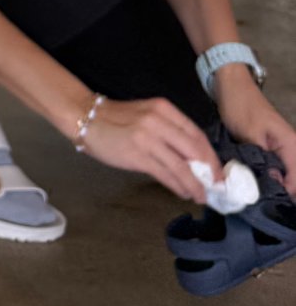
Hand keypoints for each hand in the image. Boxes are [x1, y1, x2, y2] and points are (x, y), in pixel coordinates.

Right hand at [79, 95, 220, 200]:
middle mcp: (159, 121)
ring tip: (201, 196)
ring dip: (195, 185)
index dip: (211, 156)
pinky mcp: (138, 155)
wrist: (85, 117)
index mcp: (164, 109)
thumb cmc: (117, 119)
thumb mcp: (147, 116)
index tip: (218, 171)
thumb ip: (168, 131)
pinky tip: (183, 192)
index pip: (197, 134)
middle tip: (216, 187)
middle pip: (194, 150)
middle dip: (209, 172)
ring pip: (182, 166)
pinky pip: (166, 174)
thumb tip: (193, 159)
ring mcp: (148, 138)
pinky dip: (179, 186)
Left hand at [215, 67, 293, 187]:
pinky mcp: (270, 150)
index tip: (263, 203)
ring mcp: (282, 151)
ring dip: (269, 186)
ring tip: (250, 193)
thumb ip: (263, 161)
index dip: (283, 195)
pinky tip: (251, 183)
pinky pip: (273, 169)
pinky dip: (264, 176)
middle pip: (292, 181)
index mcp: (292, 146)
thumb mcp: (250, 134)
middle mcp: (292, 150)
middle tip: (254, 199)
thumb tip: (274, 186)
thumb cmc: (241, 106)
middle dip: (277, 193)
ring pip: (283, 177)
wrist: (231, 86)